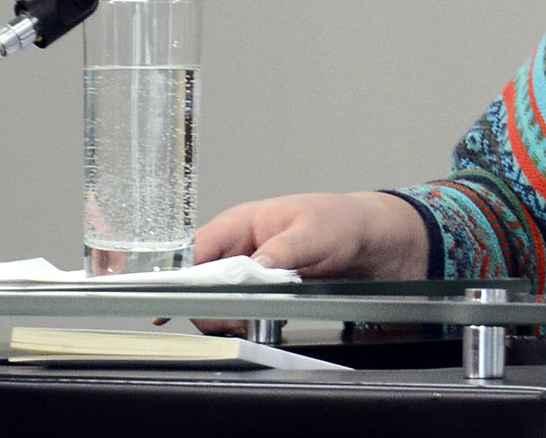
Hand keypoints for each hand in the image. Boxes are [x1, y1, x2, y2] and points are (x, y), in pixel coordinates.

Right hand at [189, 192, 428, 333]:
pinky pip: (235, 313)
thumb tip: (251, 268)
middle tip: (239, 318)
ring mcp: (243, 271)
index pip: (192, 253)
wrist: (366, 239)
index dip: (180, 280)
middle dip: (213, 307)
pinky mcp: (255, 290)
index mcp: (239, 224)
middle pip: (197, 286)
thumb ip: (280, 251)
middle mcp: (234, 248)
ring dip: (230, 319)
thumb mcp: (312, 235)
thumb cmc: (339, 223)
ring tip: (259, 318)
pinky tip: (264, 321)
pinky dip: (244, 322)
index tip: (181, 305)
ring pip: (213, 304)